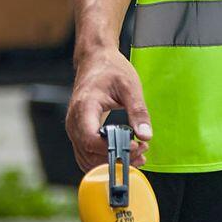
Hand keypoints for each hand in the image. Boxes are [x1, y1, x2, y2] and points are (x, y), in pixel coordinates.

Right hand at [65, 49, 152, 173]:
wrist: (95, 60)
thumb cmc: (110, 69)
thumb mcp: (129, 86)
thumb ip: (138, 111)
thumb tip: (146, 136)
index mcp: (84, 107)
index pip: (91, 139)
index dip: (112, 148)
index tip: (135, 145)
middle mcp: (74, 121)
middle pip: (90, 153)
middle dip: (116, 157)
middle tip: (141, 150)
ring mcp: (74, 129)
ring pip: (87, 159)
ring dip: (111, 161)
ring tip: (137, 153)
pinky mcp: (79, 133)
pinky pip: (87, 155)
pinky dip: (104, 159)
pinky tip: (124, 153)